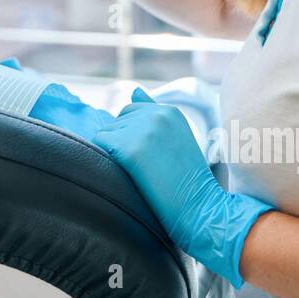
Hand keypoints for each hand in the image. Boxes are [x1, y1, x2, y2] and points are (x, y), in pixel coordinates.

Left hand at [91, 89, 273, 286]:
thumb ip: (153, 112)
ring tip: (140, 171)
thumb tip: (134, 90)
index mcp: (170, 110)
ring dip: (114, 152)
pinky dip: (105, 158)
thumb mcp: (176, 136)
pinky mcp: (129, 147)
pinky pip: (99, 143)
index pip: (131, 111)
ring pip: (106, 132)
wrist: (199, 207)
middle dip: (121, 141)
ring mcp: (143, 129)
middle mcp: (156, 114)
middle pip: (116, 120)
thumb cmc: (187, 179)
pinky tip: (127, 173)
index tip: (149, 157)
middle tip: (145, 167)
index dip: (133, 136)